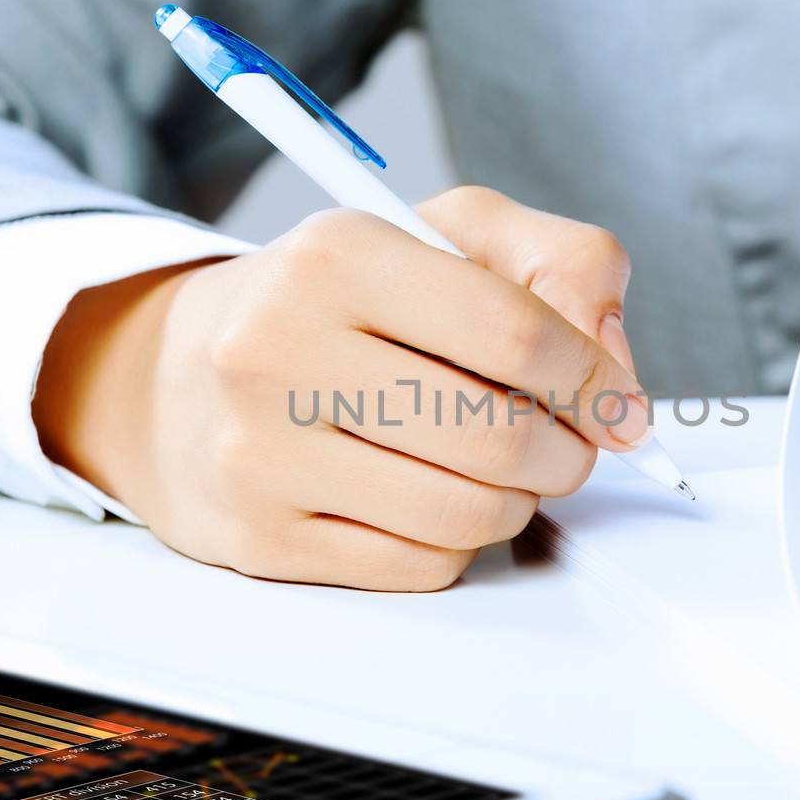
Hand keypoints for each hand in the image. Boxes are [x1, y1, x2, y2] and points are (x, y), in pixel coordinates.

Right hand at [33, 186, 644, 588]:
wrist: (179, 375)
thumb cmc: (337, 302)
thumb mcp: (447, 234)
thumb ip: (563, 267)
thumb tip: (619, 381)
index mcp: (335, 255)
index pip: (516, 333)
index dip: (594, 379)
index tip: (617, 403)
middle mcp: (278, 348)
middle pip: (496, 435)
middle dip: (567, 451)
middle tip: (568, 443)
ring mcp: (259, 452)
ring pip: (465, 514)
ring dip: (520, 501)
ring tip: (506, 470)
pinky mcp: (259, 536)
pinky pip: (419, 566)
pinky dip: (459, 542)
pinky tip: (438, 498)